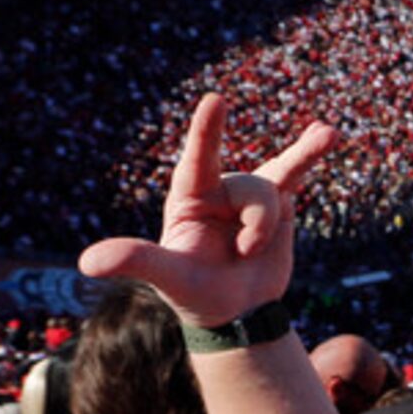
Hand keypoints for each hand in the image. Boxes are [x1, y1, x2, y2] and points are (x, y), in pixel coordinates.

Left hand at [78, 96, 335, 328]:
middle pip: (249, 188)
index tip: (216, 100)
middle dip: (256, 221)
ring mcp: (251, 194)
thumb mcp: (167, 277)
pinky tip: (326, 132)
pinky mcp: (280, 202)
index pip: (200, 160)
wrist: (238, 313)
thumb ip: (134, 260)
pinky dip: (309, 152)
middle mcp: (220, 189)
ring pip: (273, 188)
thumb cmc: (195, 294)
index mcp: (189, 198)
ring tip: (257, 252)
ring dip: (269, 222)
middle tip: (246, 254)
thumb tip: (86, 263)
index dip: (208, 132)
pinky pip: (296, 172)